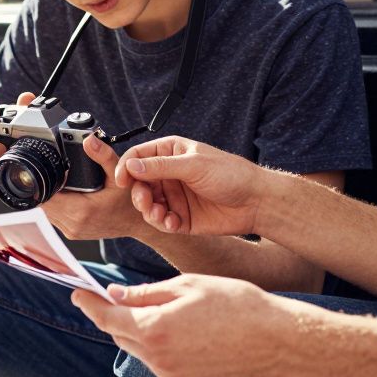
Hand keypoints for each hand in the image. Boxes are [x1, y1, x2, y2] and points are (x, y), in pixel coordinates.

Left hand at [42, 135, 152, 240]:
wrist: (138, 224)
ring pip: (47, 212)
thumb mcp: (120, 175)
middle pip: (43, 204)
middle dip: (46, 187)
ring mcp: (72, 231)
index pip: (46, 196)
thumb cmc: (131, 203)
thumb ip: (103, 156)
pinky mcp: (72, 233)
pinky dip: (57, 205)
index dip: (44, 182)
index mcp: (81, 211)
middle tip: (55, 173)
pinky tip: (67, 195)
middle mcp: (73, 224)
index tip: (49, 170)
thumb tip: (89, 140)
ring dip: (50, 197)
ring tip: (61, 184)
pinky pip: (54, 217)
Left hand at [72, 274, 313, 376]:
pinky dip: (163, 349)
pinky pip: (162, 365)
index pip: (106, 318)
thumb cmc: (238, 305)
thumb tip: (117, 295)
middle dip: (119, 316)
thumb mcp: (189, 285)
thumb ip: (148, 293)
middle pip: (121, 336)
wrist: (279, 341)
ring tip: (172, 314)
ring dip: (143, 333)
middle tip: (125, 297)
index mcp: (155, 329)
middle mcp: (159, 359)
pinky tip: (188, 334)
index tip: (78, 295)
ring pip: (141, 351)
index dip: (88, 305)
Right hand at [115, 136, 268, 236]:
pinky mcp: (180, 217)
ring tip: (161, 215)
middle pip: (138, 184)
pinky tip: (174, 223)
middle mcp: (169, 174)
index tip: (120, 181)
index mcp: (170, 153)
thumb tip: (130, 165)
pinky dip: (163, 223)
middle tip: (145, 202)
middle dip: (138, 194)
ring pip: (147, 205)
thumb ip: (160, 166)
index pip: (137, 157)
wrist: (256, 202)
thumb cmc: (231, 174)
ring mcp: (174, 196)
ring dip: (149, 211)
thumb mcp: (193, 165)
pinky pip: (161, 221)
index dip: (125, 168)